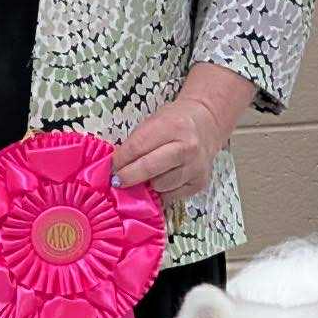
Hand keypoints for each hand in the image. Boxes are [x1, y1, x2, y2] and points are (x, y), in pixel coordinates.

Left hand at [110, 64, 253, 201]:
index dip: (120, 160)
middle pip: (149, 169)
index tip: (110, 168)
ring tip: (144, 178)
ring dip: (147, 185)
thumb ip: (137, 143)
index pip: (138, 147)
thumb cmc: (174, 122)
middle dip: (128, 177)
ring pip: (160, 186)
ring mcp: (195, 168)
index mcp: (173, 126)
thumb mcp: (154, 122)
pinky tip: (161, 180)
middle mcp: (187, 148)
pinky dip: (162, 191)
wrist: (207, 125)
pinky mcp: (199, 183)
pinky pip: (172, 195)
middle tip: (117, 181)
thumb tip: (116, 168)